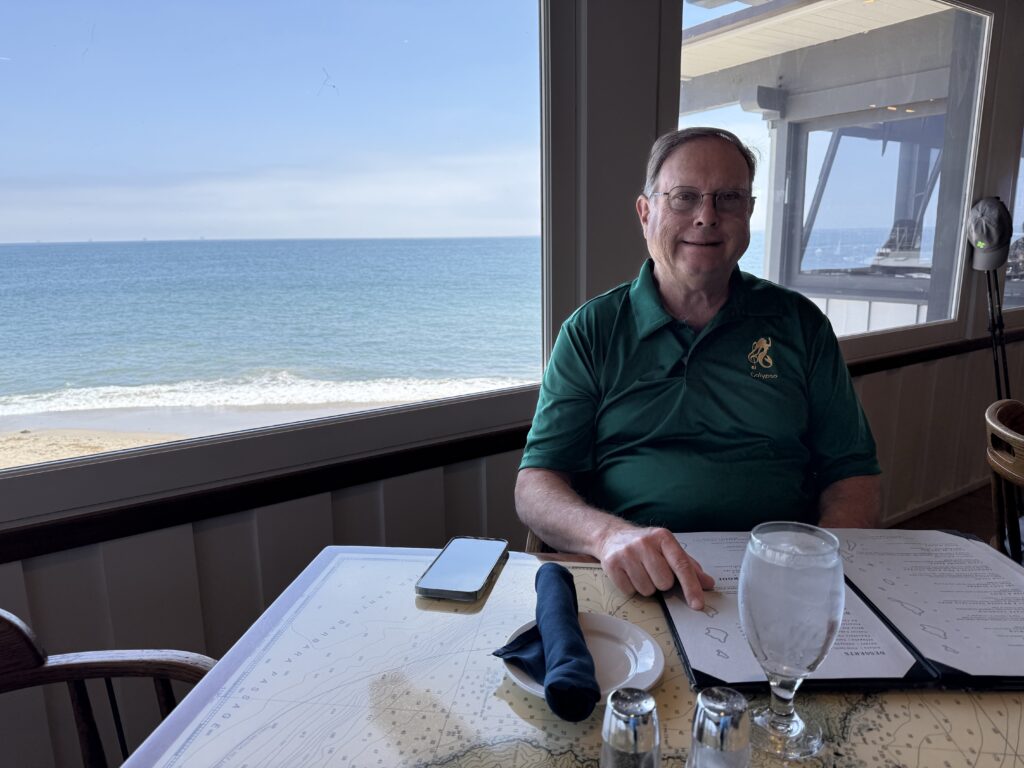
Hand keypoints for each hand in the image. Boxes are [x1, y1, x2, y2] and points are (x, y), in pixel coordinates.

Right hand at [597, 526, 713, 608]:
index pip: (681, 565)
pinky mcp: (612, 564)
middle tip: (654, 571)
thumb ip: (689, 567)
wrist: (612, 535)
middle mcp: (644, 543)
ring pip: (647, 589)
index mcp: (663, 537)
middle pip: (664, 582)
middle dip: (661, 583)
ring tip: (640, 571)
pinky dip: (632, 587)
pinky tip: (628, 574)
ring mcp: (626, 553)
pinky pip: (630, 591)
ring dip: (646, 586)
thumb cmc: (645, 545)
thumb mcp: (668, 549)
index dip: (691, 587)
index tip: (698, 604)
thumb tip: (708, 584)